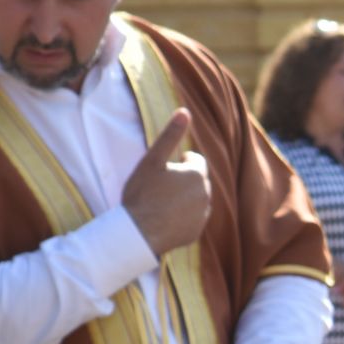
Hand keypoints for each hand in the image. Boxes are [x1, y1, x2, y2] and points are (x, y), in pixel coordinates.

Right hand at [121, 110, 212, 255]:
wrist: (137, 232)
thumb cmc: (142, 193)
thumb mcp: (152, 160)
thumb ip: (170, 135)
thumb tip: (185, 111)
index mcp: (196, 174)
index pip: (196, 160)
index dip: (180, 161)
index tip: (163, 169)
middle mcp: (206, 194)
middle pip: (196, 180)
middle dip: (182, 180)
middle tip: (158, 186)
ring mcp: (202, 215)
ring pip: (195, 199)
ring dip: (183, 197)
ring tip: (160, 202)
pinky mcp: (197, 232)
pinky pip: (192, 218)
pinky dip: (182, 215)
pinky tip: (163, 217)